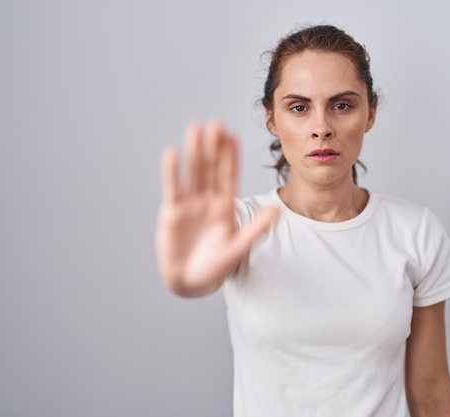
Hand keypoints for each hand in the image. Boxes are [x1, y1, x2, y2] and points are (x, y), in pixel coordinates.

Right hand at [156, 121, 278, 296]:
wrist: (190, 282)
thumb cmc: (217, 267)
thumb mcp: (239, 247)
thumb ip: (256, 228)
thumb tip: (277, 211)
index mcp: (226, 207)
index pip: (229, 176)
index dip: (231, 156)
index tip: (233, 135)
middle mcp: (208, 201)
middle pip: (211, 168)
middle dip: (214, 147)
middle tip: (216, 123)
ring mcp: (190, 205)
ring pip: (193, 173)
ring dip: (194, 152)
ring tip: (195, 128)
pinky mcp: (172, 212)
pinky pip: (173, 188)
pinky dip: (172, 173)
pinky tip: (172, 154)